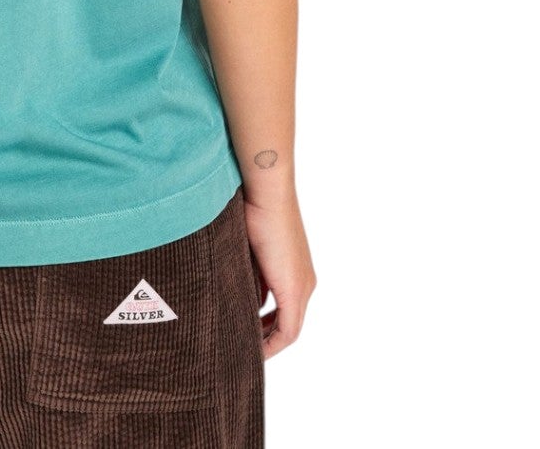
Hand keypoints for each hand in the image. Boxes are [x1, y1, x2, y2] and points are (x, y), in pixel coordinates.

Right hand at [242, 191, 316, 357]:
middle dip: (265, 336)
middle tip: (244, 345)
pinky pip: (288, 330)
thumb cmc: (253, 207)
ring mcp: (303, 286)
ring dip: (268, 340)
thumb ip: (248, 269)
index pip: (284, 311)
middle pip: (287, 324)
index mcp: (295, 271)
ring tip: (245, 349)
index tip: (246, 331)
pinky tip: (253, 347)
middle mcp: (305, 282)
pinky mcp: (295, 288)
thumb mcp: (248, 245)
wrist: (266, 191)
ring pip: (288, 328)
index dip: (266, 327)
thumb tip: (235, 286)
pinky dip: (272, 341)